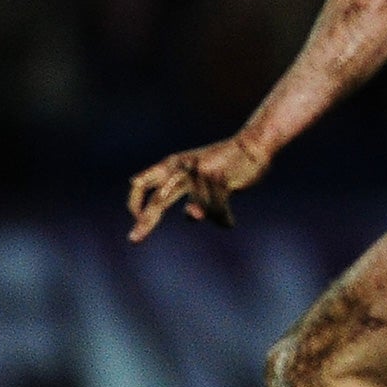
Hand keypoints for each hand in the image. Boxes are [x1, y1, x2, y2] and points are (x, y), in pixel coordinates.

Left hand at [126, 134, 270, 242]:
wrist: (253, 146)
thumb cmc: (224, 162)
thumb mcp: (196, 173)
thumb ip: (181, 191)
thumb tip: (169, 203)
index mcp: (172, 165)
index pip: (143, 183)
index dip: (135, 202)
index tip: (137, 218)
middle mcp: (182, 170)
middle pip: (159, 201)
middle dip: (146, 223)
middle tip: (133, 240)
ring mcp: (200, 176)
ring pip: (198, 212)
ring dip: (212, 216)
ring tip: (224, 216)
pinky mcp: (218, 181)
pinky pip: (216, 213)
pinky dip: (224, 220)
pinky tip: (229, 223)